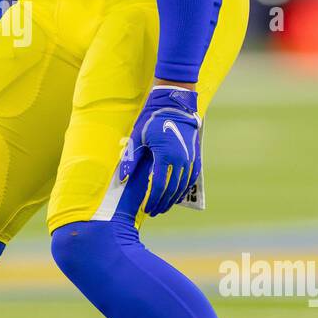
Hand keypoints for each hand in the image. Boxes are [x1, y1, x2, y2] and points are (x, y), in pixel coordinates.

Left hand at [119, 87, 200, 216]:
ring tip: (163, 207)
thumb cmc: (153, 119)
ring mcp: (190, 158)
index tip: (146, 208)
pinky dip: (184, 189)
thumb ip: (131, 159)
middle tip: (154, 212)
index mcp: (165, 156)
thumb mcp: (138, 137)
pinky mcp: (195, 156)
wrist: (175, 105)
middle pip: (172, 189)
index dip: (152, 199)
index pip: (159, 185)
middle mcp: (181, 160)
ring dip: (173, 198)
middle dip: (162, 203)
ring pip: (183, 186)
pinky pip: (190, 178)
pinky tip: (177, 195)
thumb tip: (122, 177)